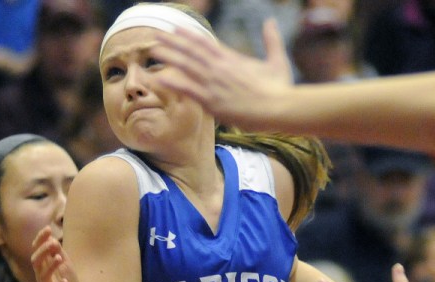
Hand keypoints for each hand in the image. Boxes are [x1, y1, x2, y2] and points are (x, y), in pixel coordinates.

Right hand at [31, 226, 78, 281]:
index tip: (48, 229)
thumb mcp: (64, 265)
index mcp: (43, 266)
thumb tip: (53, 239)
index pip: (37, 250)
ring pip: (44, 276)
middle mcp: (42, 276)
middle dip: (43, 251)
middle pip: (36, 262)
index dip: (40, 239)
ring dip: (51, 266)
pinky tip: (64, 281)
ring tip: (59, 258)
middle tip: (53, 242)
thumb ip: (58, 253)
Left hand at [154, 19, 292, 130]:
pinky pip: (189, 91)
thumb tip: (271, 20)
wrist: (280, 108)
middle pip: (192, 51)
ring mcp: (216, 84)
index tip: (176, 29)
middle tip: (157, 34)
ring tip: (154, 50)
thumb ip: (271, 40)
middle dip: (174, 42)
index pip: (206, 43)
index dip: (189, 36)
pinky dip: (174, 84)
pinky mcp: (214, 102)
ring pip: (187, 66)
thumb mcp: (277, 60)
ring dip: (169, 57)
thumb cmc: (281, 88)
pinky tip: (159, 78)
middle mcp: (221, 68)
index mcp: (233, 59)